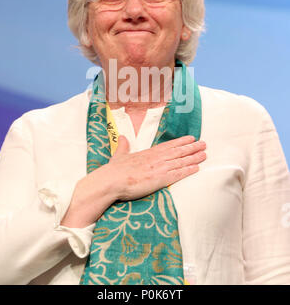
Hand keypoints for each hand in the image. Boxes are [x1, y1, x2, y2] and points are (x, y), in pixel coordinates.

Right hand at [61, 135, 205, 226]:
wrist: (112, 181)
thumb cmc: (114, 170)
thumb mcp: (119, 155)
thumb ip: (123, 146)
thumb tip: (123, 137)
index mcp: (147, 153)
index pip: (168, 145)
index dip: (180, 142)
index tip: (190, 138)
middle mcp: (156, 158)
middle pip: (178, 151)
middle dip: (192, 147)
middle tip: (204, 144)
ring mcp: (159, 168)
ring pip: (180, 161)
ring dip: (193, 157)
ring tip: (204, 153)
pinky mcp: (160, 179)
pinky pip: (177, 174)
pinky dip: (188, 170)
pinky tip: (197, 168)